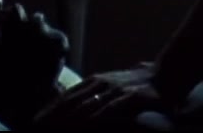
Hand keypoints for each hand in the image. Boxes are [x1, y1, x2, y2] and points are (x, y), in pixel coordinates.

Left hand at [34, 64, 169, 129]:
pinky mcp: (131, 97)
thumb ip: (94, 94)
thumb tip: (72, 106)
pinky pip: (110, 110)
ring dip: (68, 120)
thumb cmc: (138, 84)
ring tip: (54, 130)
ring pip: (86, 107)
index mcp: (94, 82)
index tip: (34, 122)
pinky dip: (96, 118)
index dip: (49, 110)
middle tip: (36, 128)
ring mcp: (116, 90)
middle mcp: (101, 84)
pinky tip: (87, 125)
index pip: (66, 97)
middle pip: (70, 103)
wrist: (168, 74)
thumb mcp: (112, 86)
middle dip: (52, 118)